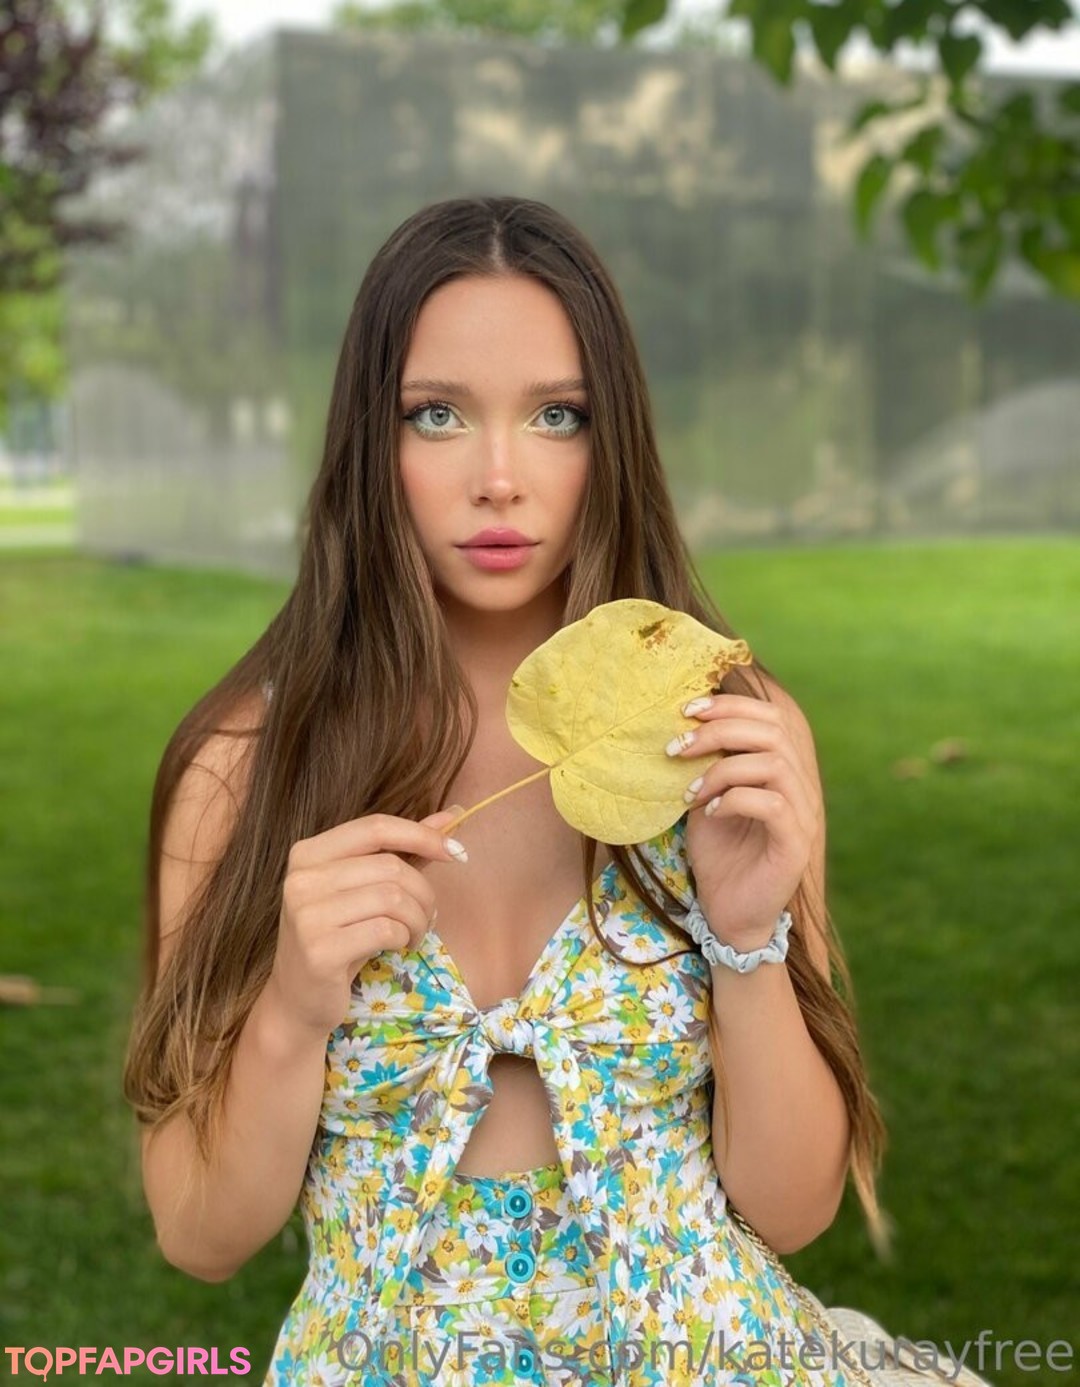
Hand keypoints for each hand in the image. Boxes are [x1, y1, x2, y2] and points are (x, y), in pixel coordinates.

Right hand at [267, 806, 466, 1039]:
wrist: (299, 998)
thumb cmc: (339, 936)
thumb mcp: (366, 889)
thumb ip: (405, 850)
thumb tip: (452, 816)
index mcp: (309, 853)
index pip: (375, 827)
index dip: (421, 835)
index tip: (456, 852)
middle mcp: (302, 878)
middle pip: (390, 866)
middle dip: (424, 892)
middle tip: (426, 915)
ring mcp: (306, 915)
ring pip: (393, 898)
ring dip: (418, 919)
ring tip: (413, 933)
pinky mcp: (319, 950)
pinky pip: (385, 930)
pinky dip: (404, 938)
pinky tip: (398, 947)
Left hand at [667, 693, 821, 948]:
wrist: (728, 913)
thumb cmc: (718, 855)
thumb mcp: (706, 799)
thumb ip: (706, 764)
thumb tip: (681, 724)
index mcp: (782, 770)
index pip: (770, 717)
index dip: (730, 706)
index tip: (686, 710)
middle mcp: (799, 787)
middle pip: (773, 732)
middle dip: (719, 730)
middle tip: (678, 747)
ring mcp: (802, 815)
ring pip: (774, 763)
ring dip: (722, 769)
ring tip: (690, 790)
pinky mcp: (796, 844)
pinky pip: (773, 804)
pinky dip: (735, 800)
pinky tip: (709, 812)